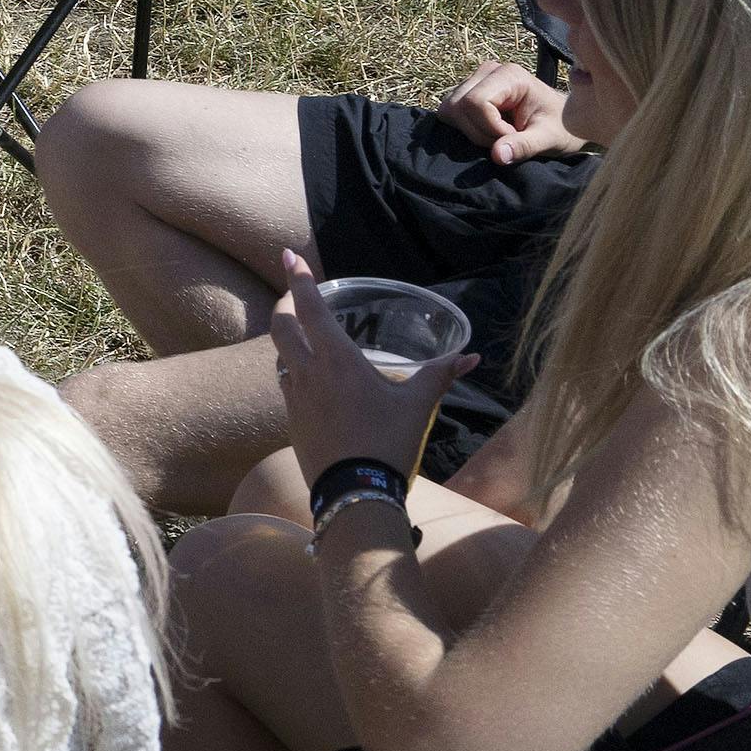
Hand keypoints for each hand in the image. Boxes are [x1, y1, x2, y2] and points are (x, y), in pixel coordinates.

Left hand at [263, 249, 463, 493]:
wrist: (355, 494)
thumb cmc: (388, 444)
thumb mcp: (418, 406)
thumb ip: (439, 376)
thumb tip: (470, 357)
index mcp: (337, 360)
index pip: (309, 308)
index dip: (299, 279)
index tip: (288, 256)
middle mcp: (308, 373)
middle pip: (282, 326)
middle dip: (285, 305)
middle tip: (296, 294)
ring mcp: (295, 398)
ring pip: (280, 356)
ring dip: (289, 340)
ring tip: (305, 334)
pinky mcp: (291, 421)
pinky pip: (287, 385)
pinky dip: (294, 372)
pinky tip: (310, 379)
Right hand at [435, 60, 578, 164]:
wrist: (564, 122)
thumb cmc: (561, 127)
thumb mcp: (548, 139)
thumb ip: (524, 146)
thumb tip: (497, 155)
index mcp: (509, 75)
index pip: (476, 102)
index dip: (490, 128)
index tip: (514, 137)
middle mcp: (488, 71)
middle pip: (458, 106)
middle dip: (478, 132)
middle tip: (506, 140)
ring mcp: (474, 80)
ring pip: (449, 110)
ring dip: (471, 132)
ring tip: (499, 136)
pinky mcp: (466, 93)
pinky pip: (449, 114)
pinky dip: (466, 129)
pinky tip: (488, 132)